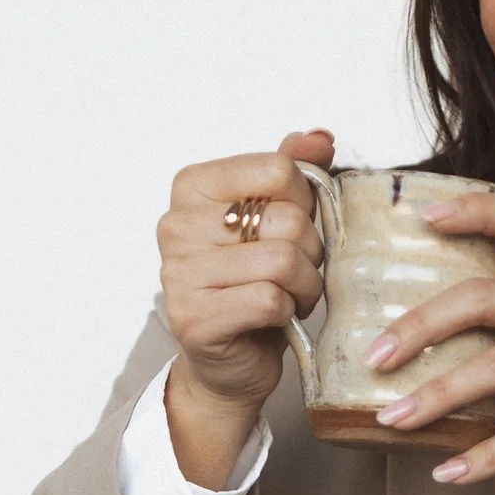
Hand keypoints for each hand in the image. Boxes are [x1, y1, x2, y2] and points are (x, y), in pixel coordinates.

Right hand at [155, 130, 332, 487]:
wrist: (233, 358)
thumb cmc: (255, 282)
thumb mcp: (279, 218)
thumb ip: (295, 171)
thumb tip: (319, 137)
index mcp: (193, 187)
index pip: (277, 169)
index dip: (304, 202)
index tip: (291, 226)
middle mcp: (176, 225)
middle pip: (284, 218)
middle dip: (309, 251)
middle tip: (295, 271)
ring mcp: (178, 273)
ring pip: (281, 261)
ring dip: (303, 285)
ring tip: (290, 294)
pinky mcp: (193, 318)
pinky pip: (269, 300)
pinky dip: (288, 312)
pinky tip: (276, 317)